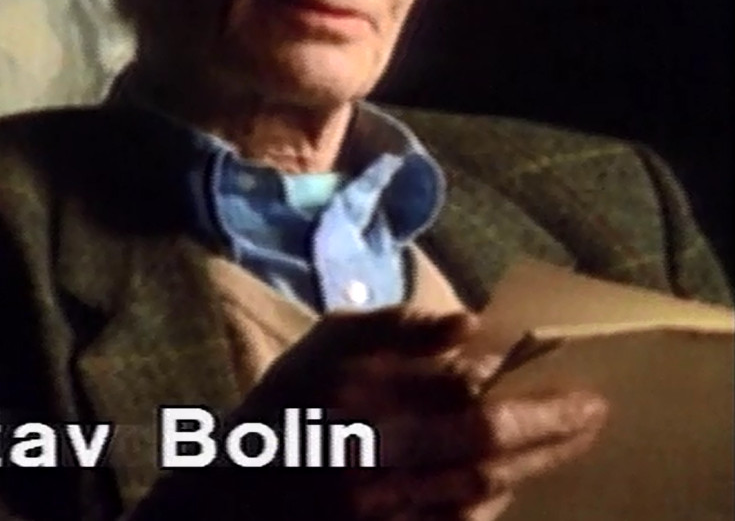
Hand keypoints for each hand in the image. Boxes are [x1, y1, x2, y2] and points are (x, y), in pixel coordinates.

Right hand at [158, 311, 607, 520]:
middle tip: (595, 411)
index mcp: (358, 396)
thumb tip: (473, 324)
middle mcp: (372, 456)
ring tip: (568, 441)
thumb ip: (396, 327)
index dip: (524, 380)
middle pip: (487, 445)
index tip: (566, 368)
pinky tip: (514, 482)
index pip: (463, 386)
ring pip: (482, 490)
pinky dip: (496, 502)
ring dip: (535, 466)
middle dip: (551, 429)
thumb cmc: (283, 407)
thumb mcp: (326, 343)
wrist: (232, 496)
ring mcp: (383, 508)